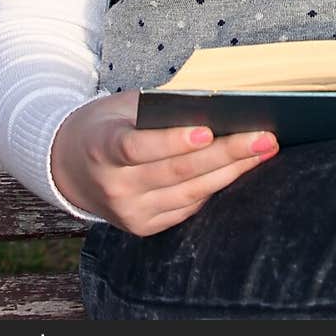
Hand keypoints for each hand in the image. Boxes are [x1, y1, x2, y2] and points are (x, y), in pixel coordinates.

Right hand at [50, 90, 278, 235]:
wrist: (71, 168)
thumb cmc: (107, 125)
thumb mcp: (122, 107)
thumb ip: (160, 109)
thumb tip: (217, 107)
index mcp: (102, 148)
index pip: (138, 147)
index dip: (173, 141)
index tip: (208, 130)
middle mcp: (115, 187)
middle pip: (177, 172)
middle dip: (226, 153)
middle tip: (264, 137)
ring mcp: (130, 213)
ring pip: (190, 192)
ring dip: (232, 170)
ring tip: (265, 149)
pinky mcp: (145, 228)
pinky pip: (188, 206)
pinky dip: (217, 185)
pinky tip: (243, 167)